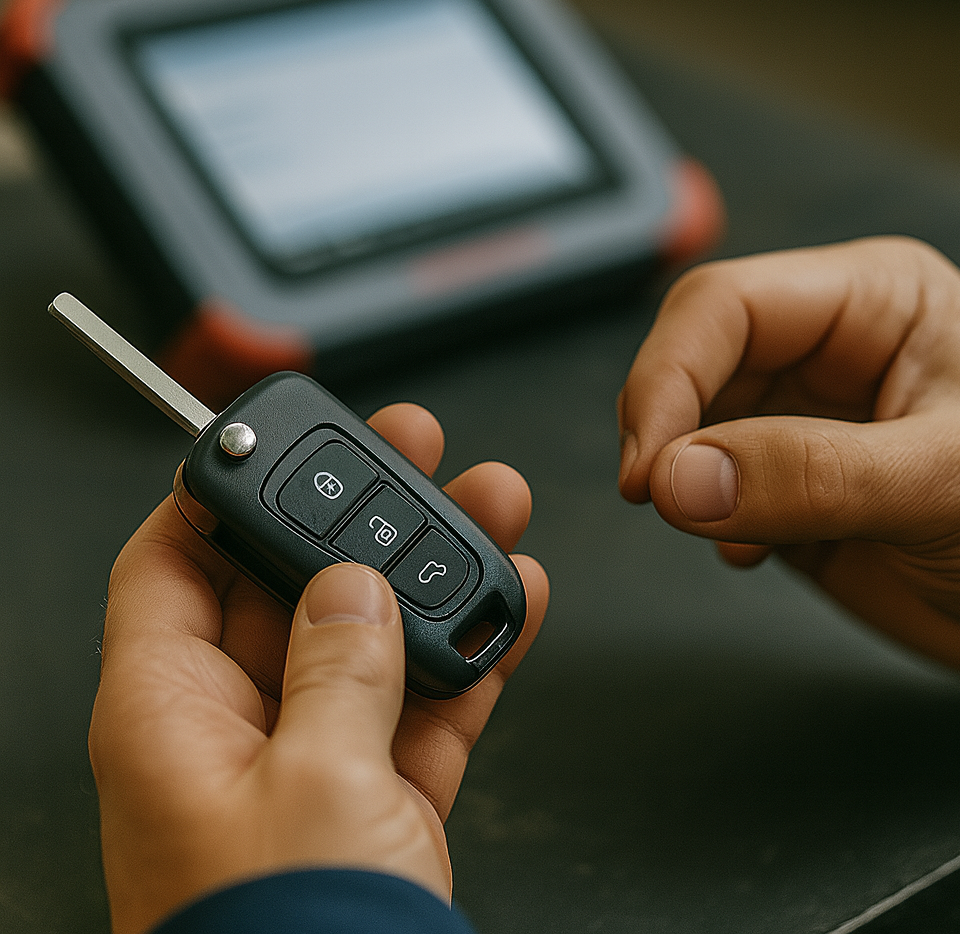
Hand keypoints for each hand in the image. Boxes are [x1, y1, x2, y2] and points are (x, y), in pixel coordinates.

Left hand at [89, 403, 548, 933]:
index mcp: (172, 710)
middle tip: (407, 449)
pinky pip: (423, 695)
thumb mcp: (312, 782)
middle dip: (356, 513)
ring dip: (433, 571)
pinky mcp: (376, 791)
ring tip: (487, 504)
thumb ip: (336, 665)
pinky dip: (470, 651)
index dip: (217, 492)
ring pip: (372, 631)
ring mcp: (313, 754)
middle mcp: (235, 724)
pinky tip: (514, 601)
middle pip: (292, 581)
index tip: (273, 442)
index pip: (172, 563)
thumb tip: (351, 591)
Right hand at [618, 236, 959, 679]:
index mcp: (871, 304)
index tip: (649, 462)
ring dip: (684, 479)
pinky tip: (756, 550)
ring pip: (690, 427)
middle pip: (692, 359)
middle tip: (661, 493)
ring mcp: (800, 423)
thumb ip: (813, 475)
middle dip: (666, 426)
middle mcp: (825, 353)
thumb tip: (680, 475)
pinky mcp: (785, 488)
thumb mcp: (950, 482)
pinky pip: (706, 489)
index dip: (668, 375)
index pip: (725, 306)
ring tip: (734, 527)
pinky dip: (707, 522)